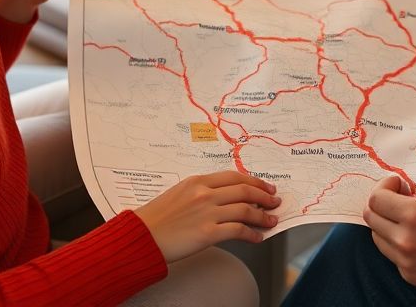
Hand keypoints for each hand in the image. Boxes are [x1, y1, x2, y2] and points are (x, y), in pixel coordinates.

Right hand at [133, 171, 280, 262]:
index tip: (265, 187)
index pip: (234, 177)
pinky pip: (238, 231)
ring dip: (262, 216)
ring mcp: (207, 212)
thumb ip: (201, 192)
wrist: (141, 236)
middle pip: (244, 190)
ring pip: (245, 209)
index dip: (254, 182)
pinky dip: (252, 234)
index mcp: (197, 181)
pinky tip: (257, 237)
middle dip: (264, 195)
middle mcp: (204, 193)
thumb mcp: (178, 194)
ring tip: (271, 220)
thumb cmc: (156, 218)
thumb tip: (224, 198)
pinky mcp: (207, 233)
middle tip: (274, 201)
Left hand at [363, 138, 415, 292]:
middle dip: (384, 202)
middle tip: (405, 197)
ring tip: (413, 217)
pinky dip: (398, 243)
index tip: (402, 184)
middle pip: (372, 217)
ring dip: (388, 222)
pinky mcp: (414, 276)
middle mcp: (407, 241)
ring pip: (378, 238)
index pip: (376, 199)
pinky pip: (392, 256)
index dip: (385, 186)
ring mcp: (409, 262)